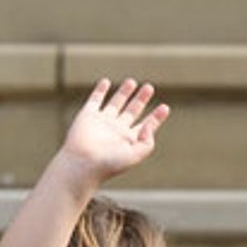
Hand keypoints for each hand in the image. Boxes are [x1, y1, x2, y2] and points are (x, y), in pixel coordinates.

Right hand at [53, 77, 171, 186]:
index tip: (165, 108)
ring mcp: (102, 122)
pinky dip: (100, 91)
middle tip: (149, 87)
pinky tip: (106, 82)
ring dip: (124, 92)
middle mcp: (116, 130)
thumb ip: (148, 141)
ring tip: (132, 82)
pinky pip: (95, 100)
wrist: (82, 164)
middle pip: (132, 111)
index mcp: (129, 140)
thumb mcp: (137, 155)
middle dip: (141, 99)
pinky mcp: (87, 116)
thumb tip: (150, 125)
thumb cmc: (109, 164)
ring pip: (115, 103)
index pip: (146, 125)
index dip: (156, 117)